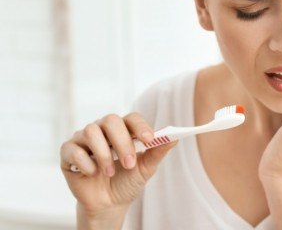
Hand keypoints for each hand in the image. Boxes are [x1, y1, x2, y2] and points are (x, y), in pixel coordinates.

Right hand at [60, 113, 176, 219]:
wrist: (107, 204)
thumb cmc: (127, 181)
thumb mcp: (146, 168)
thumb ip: (158, 152)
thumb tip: (174, 138)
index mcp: (123, 129)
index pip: (131, 118)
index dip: (140, 126)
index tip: (149, 139)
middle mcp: (102, 129)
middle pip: (110, 120)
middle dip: (122, 142)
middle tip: (129, 163)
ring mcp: (83, 139)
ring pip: (91, 131)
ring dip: (103, 153)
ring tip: (109, 172)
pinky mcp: (68, 152)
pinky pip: (73, 149)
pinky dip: (85, 162)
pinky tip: (93, 173)